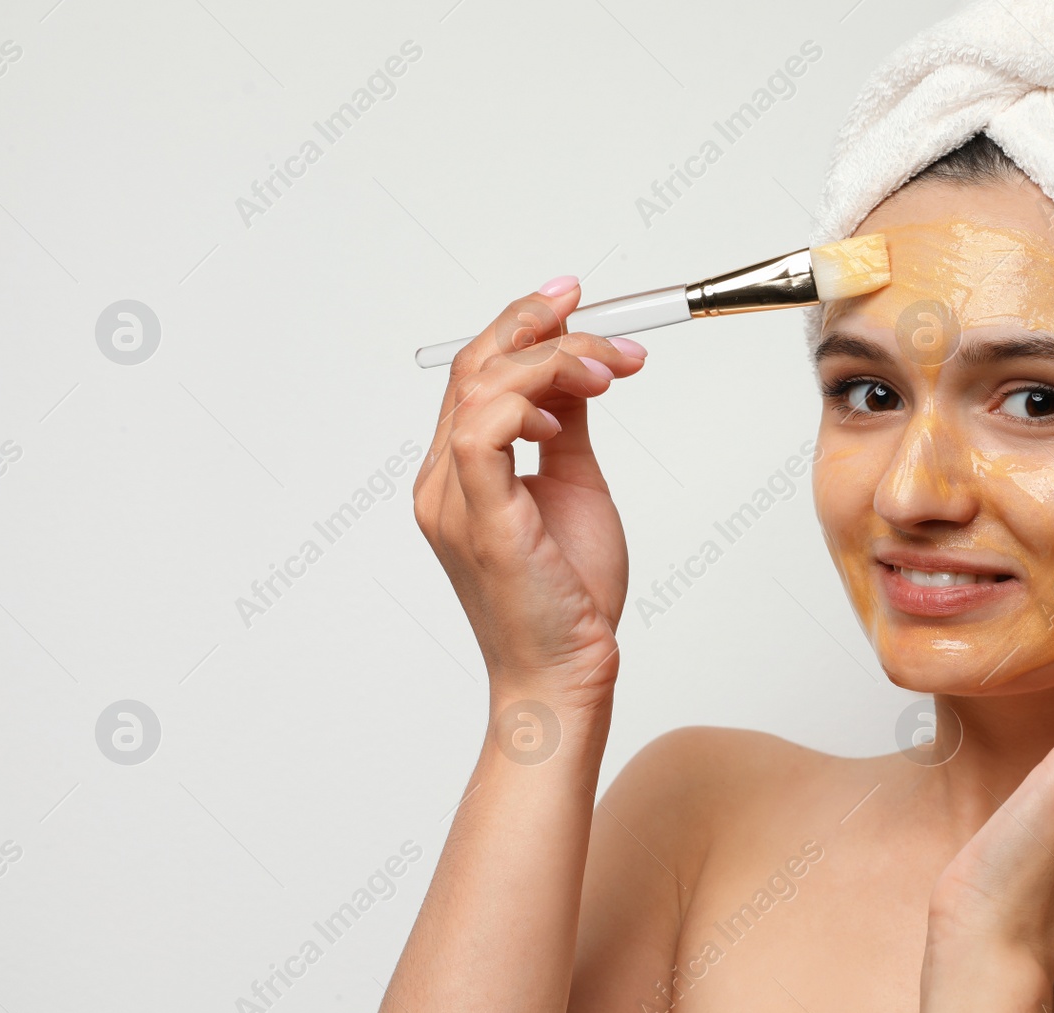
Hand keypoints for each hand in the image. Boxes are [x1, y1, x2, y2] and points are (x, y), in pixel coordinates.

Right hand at [412, 278, 646, 697]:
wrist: (567, 671)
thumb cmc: (569, 596)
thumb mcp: (575, 486)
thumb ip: (566, 428)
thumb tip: (579, 374)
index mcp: (460, 471)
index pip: (478, 373)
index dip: (521, 325)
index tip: (575, 299)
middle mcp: (443, 479)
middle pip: (473, 365)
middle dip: (537, 324)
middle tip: (597, 315)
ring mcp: (452, 498)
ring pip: (481, 385)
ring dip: (552, 360)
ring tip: (610, 369)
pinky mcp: (479, 517)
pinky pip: (481, 430)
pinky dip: (526, 401)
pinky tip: (565, 414)